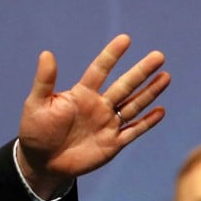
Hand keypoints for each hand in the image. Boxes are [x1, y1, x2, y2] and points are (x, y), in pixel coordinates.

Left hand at [16, 34, 169, 197]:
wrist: (41, 162)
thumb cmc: (35, 130)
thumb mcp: (36, 104)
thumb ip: (45, 81)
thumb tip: (46, 53)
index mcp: (81, 94)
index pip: (100, 70)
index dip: (112, 55)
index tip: (125, 39)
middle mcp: (98, 106)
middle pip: (124, 85)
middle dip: (141, 71)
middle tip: (158, 55)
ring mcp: (107, 124)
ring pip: (133, 105)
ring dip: (149, 92)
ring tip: (166, 77)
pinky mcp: (112, 144)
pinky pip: (133, 131)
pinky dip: (147, 122)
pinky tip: (161, 110)